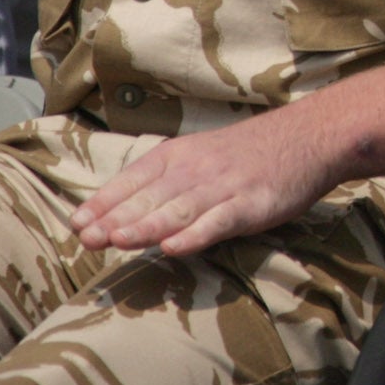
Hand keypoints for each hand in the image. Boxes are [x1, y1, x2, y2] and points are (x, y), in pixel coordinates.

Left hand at [68, 111, 339, 256]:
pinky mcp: (251, 205)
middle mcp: (196, 169)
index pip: (133, 180)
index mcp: (179, 155)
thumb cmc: (250, 152)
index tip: (75, 224)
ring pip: (177, 210)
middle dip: (114, 219)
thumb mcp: (201, 155)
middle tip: (85, 240)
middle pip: (149, 198)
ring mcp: (224, 187)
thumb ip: (166, 181)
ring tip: (117, 241)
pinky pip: (218, 222)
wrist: (309, 136)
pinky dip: (195, 235)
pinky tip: (174, 248)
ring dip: (145, 226)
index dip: (103, 202)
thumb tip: (123, 210)